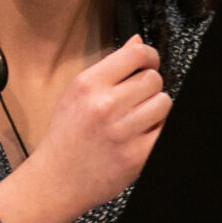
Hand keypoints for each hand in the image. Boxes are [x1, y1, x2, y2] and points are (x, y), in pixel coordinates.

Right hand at [0, 36, 170, 222]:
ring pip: (164, 103)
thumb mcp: (75, 94)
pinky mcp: (137, 156)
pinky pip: (165, 130)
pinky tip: (143, 134)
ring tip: (140, 118)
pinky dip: (158, 131)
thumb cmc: (65, 137)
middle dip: (150, 87)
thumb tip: (137, 42)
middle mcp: (106, 104)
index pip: (137, 54)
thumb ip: (109, 68)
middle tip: (138, 99)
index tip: (149, 63)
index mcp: (89, 84)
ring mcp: (122, 131)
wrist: (56, 180)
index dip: (150, 56)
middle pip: (154, 79)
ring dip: (156, 109)